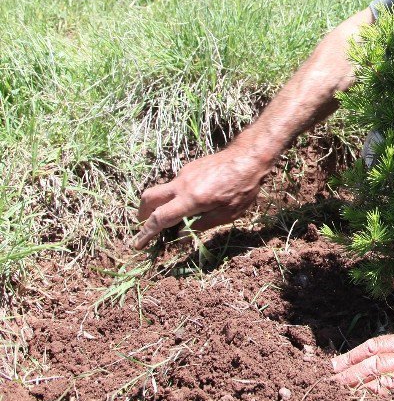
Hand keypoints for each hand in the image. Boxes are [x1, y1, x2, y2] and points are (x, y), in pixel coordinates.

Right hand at [133, 148, 270, 248]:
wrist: (249, 156)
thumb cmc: (243, 188)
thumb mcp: (227, 214)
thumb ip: (202, 225)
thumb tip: (181, 234)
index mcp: (191, 199)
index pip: (159, 219)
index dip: (146, 233)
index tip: (138, 244)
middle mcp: (182, 184)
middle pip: (149, 198)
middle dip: (142, 213)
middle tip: (145, 225)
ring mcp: (185, 173)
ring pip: (162, 190)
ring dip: (160, 203)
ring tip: (173, 216)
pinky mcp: (191, 167)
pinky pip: (175, 184)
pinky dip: (174, 195)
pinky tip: (191, 201)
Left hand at [330, 296, 393, 392]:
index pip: (377, 345)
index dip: (355, 354)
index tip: (337, 361)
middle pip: (375, 361)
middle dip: (351, 370)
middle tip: (331, 377)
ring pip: (385, 374)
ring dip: (361, 381)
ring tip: (342, 387)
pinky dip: (386, 391)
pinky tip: (373, 396)